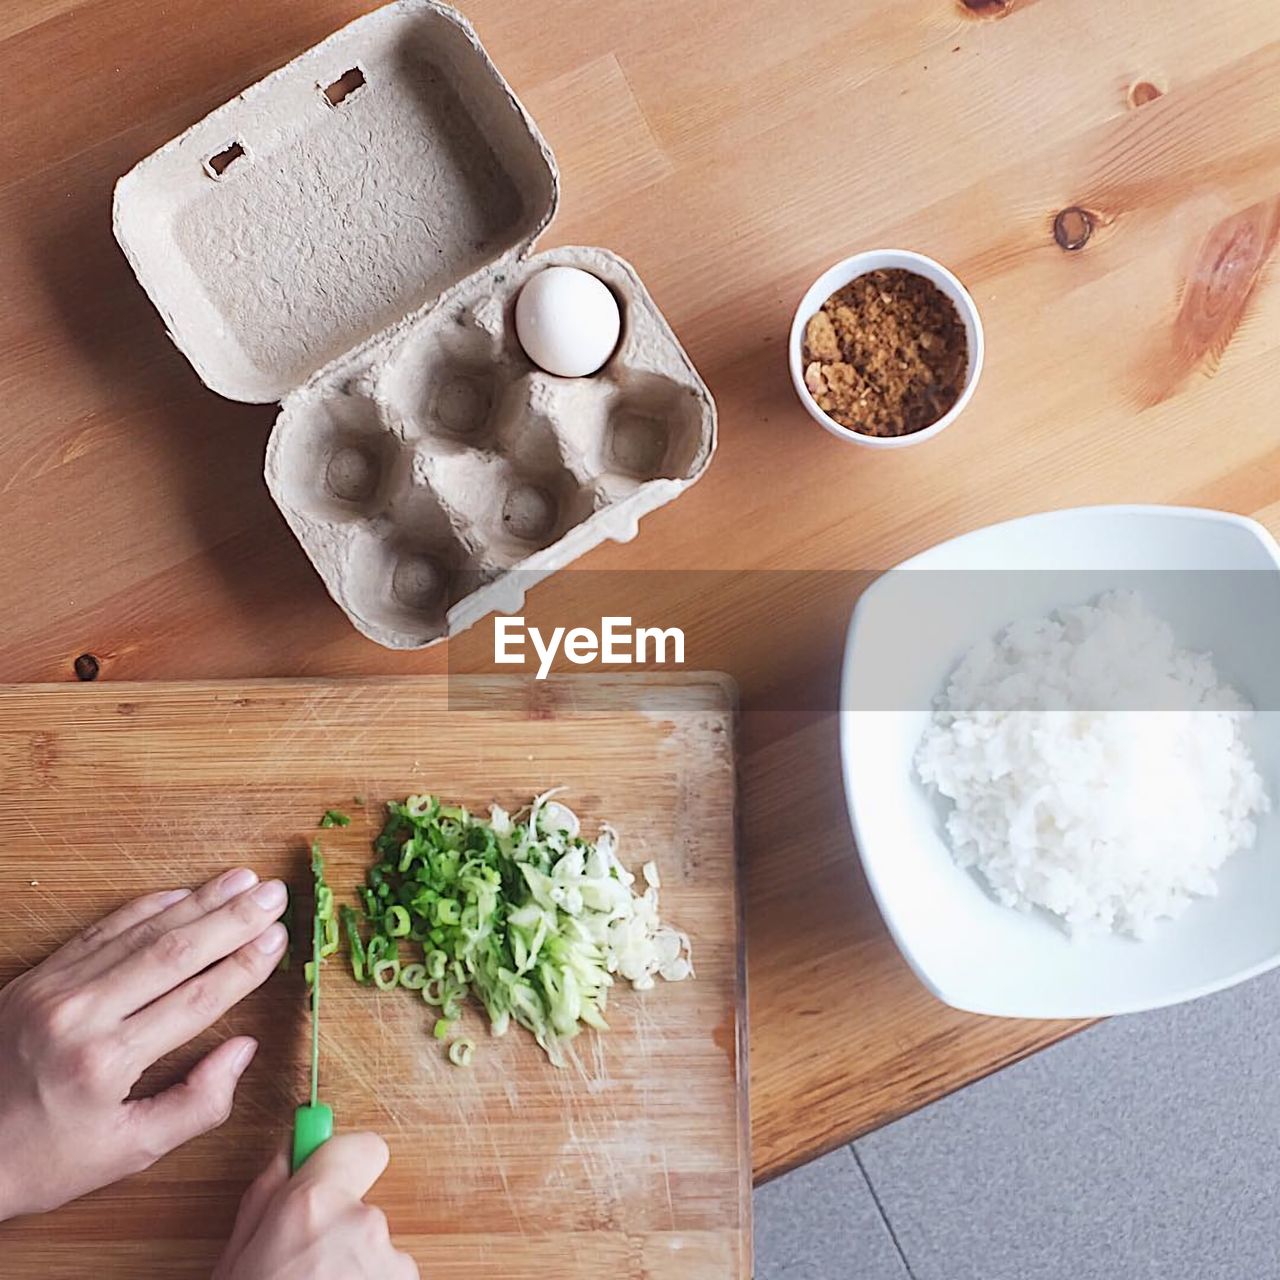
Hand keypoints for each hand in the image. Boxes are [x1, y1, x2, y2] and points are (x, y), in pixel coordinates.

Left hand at [0, 867, 287, 1219]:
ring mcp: (55, 990)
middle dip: (232, 920)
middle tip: (276, 895)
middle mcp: (81, 1016)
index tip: (279, 939)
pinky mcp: (37, 976)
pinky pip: (102, 929)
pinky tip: (182, 892)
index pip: (197, 999)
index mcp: (107, 1062)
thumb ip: (196, 1104)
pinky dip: (146, 907)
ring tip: (243, 881)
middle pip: (175, 953)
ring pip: (142, 932)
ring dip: (199, 901)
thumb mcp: (127, 1152)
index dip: (244, 965)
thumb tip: (244, 1050)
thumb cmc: (45, 1160)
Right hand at [213, 1133, 418, 1279]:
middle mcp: (365, 1226)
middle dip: (338, 1239)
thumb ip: (266, 1197)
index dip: (345, 1165)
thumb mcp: (233, 1262)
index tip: (330, 1181)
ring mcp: (393, 1267)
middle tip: (300, 1279)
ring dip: (354, 1278)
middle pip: (363, 1212)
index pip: (363, 1148)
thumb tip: (290, 1151)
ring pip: (377, 1258)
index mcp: (314, 1206)